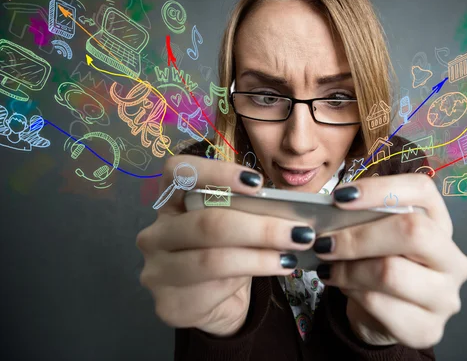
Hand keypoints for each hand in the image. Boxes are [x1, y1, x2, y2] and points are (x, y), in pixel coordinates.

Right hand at [136, 155, 315, 336]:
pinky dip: (252, 277)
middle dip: (260, 227)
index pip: (178, 172)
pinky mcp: (168, 304)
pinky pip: (215, 287)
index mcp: (170, 202)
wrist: (212, 303)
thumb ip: (249, 211)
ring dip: (261, 257)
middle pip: (207, 223)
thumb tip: (291, 211)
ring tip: (292, 255)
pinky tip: (277, 270)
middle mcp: (156, 234)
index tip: (257, 183)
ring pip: (213, 259)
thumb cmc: (226, 251)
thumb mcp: (236, 225)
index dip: (216, 172)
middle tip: (299, 231)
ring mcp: (156, 271)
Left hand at [313, 174, 466, 348]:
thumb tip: (329, 210)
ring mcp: (445, 297)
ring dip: (348, 268)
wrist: (383, 316)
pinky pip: (379, 304)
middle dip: (358, 236)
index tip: (340, 198)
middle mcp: (452, 259)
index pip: (422, 189)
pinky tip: (341, 286)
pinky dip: (351, 292)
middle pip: (412, 231)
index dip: (380, 189)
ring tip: (329, 266)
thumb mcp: (373, 235)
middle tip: (324, 242)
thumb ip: (361, 218)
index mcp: (441, 222)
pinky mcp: (427, 329)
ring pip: (390, 272)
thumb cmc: (377, 262)